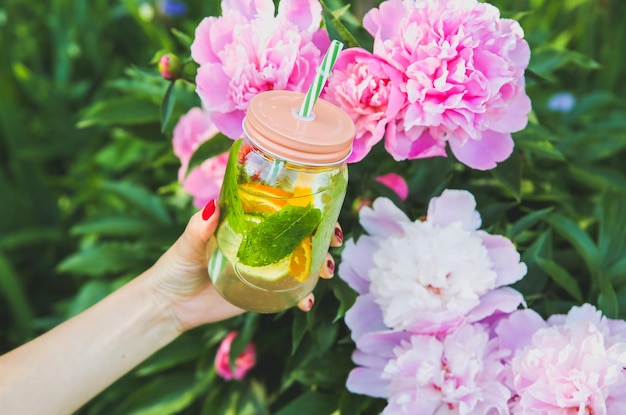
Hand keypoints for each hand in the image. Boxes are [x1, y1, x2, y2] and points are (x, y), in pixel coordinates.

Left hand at [148, 200, 342, 331]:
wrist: (169, 305)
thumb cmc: (176, 265)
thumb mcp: (187, 244)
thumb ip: (199, 228)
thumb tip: (212, 207)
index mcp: (246, 223)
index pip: (280, 209)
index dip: (306, 207)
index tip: (325, 207)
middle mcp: (260, 243)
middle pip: (300, 235)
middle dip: (323, 236)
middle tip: (333, 242)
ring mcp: (264, 268)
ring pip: (301, 262)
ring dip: (320, 265)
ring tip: (325, 271)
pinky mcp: (263, 292)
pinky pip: (290, 293)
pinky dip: (303, 298)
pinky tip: (306, 304)